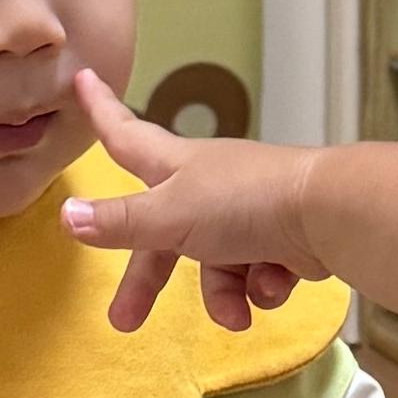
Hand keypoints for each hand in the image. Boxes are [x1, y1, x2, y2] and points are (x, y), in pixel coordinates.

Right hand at [61, 70, 323, 336]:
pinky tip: (276, 284)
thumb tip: (67, 216)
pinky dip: (262, 286)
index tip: (84, 78)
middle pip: (163, 234)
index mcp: (176, 168)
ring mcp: (248, 214)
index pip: (126, 136)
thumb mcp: (170, 216)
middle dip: (148, 278)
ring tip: (238, 313)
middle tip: (124, 320)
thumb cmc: (245, 204)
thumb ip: (120, 223)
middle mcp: (209, 186)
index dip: (101, 112)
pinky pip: (257, 274)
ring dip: (225, 294)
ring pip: (217, 266)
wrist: (330, 215)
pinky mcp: (282, 239)